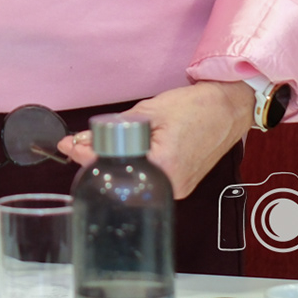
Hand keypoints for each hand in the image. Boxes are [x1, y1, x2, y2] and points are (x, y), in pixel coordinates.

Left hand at [57, 81, 253, 199]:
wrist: (229, 108)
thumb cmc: (196, 108)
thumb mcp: (148, 112)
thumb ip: (112, 130)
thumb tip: (80, 141)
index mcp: (163, 171)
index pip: (113, 170)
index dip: (86, 158)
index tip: (68, 145)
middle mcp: (170, 188)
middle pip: (121, 179)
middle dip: (96, 161)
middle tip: (76, 143)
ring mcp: (176, 189)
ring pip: (134, 179)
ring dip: (114, 162)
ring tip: (94, 144)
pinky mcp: (180, 184)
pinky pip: (147, 177)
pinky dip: (132, 164)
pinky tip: (121, 150)